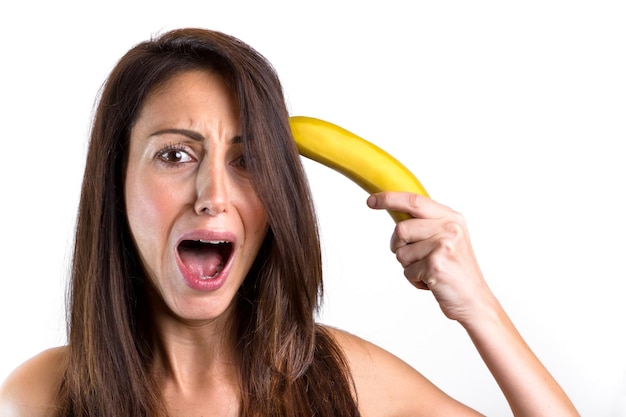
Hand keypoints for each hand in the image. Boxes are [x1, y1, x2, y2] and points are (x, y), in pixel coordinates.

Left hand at [367, 192, 495, 323]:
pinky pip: (407, 271)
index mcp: (451, 217)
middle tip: (414, 258)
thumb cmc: (455, 270)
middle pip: (401, 229)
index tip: (371, 201)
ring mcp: (444, 246)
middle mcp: (450, 228)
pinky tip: (432, 282)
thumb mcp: (447, 237)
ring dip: (408, 266)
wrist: (474, 300)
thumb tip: (393, 210)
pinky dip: (414, 280)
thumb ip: (425, 223)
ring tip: (428, 271)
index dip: (389, 199)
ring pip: (401, 253)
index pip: (414, 200)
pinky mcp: (436, 265)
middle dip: (398, 246)